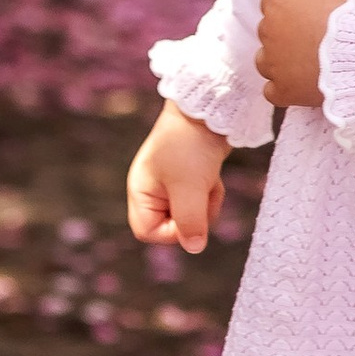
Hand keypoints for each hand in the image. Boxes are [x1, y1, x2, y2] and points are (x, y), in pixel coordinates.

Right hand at [126, 102, 227, 255]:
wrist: (209, 108)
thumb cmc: (190, 145)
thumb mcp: (189, 187)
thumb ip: (190, 221)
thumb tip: (194, 247)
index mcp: (140, 191)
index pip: (148, 232)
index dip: (172, 232)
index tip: (191, 217)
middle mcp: (152, 189)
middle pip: (173, 225)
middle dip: (195, 213)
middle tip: (202, 192)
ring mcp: (172, 183)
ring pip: (192, 213)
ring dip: (206, 201)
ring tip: (209, 177)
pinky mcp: (190, 176)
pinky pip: (201, 198)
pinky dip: (211, 190)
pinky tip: (214, 173)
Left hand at [257, 0, 354, 112]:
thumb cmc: (349, 13)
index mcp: (277, 0)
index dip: (294, 5)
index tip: (312, 10)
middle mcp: (267, 31)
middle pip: (270, 30)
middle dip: (287, 33)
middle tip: (315, 36)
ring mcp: (272, 63)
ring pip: (266, 60)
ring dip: (281, 60)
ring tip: (307, 62)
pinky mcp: (282, 90)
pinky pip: (273, 91)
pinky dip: (284, 88)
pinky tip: (300, 84)